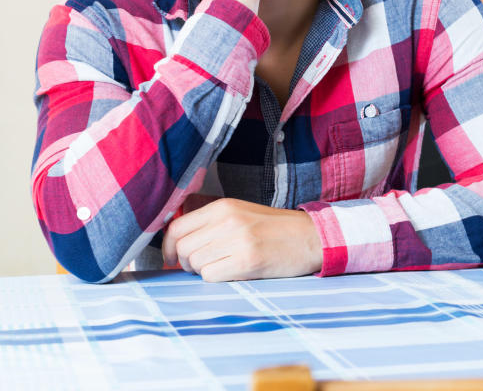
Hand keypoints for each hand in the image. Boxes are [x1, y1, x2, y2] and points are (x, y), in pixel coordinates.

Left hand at [161, 198, 323, 281]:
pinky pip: (210, 276)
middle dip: (186, 262)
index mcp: (224, 206)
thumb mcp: (241, 213)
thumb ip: (211, 222)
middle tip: (203, 265)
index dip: (168, 246)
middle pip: (182, 248)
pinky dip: (216, 278)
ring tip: (223, 266)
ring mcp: (237, 240)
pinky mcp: (248, 261)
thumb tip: (175, 243)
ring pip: (194, 263)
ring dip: (202, 270)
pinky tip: (233, 272)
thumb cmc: (275, 229)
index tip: (172, 257)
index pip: (177, 227)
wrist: (311, 237)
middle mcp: (227, 220)